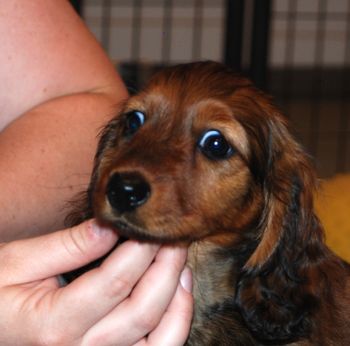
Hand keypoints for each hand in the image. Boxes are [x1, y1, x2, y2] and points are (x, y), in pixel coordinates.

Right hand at [0, 220, 192, 344]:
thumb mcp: (18, 263)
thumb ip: (67, 246)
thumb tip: (110, 226)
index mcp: (53, 325)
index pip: (116, 280)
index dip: (141, 249)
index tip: (153, 224)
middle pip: (143, 307)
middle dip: (166, 265)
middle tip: (173, 235)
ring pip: (160, 336)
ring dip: (178, 294)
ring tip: (181, 259)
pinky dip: (177, 323)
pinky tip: (180, 292)